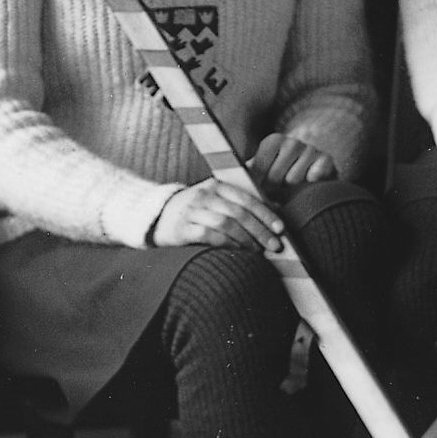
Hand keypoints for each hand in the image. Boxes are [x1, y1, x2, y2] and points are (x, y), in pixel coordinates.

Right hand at [150, 177, 284, 250]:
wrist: (156, 216)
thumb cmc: (195, 210)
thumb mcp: (215, 199)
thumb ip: (240, 202)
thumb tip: (276, 209)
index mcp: (215, 185)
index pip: (246, 199)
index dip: (265, 214)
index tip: (280, 229)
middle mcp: (203, 195)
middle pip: (238, 213)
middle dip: (260, 230)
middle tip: (274, 245)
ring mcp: (191, 211)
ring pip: (225, 224)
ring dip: (245, 239)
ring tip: (257, 251)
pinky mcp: (181, 229)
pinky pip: (208, 236)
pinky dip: (226, 244)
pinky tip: (237, 251)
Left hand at [247, 132, 335, 194]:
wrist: (314, 185)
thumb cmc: (281, 183)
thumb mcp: (261, 177)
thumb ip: (247, 176)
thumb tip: (227, 179)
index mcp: (273, 141)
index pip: (259, 167)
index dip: (258, 184)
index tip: (260, 191)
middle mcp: (293, 142)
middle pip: (275, 176)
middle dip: (274, 190)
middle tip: (278, 193)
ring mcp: (311, 149)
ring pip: (294, 179)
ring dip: (293, 190)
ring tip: (293, 190)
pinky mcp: (327, 159)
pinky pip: (314, 176)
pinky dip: (311, 186)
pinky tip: (310, 186)